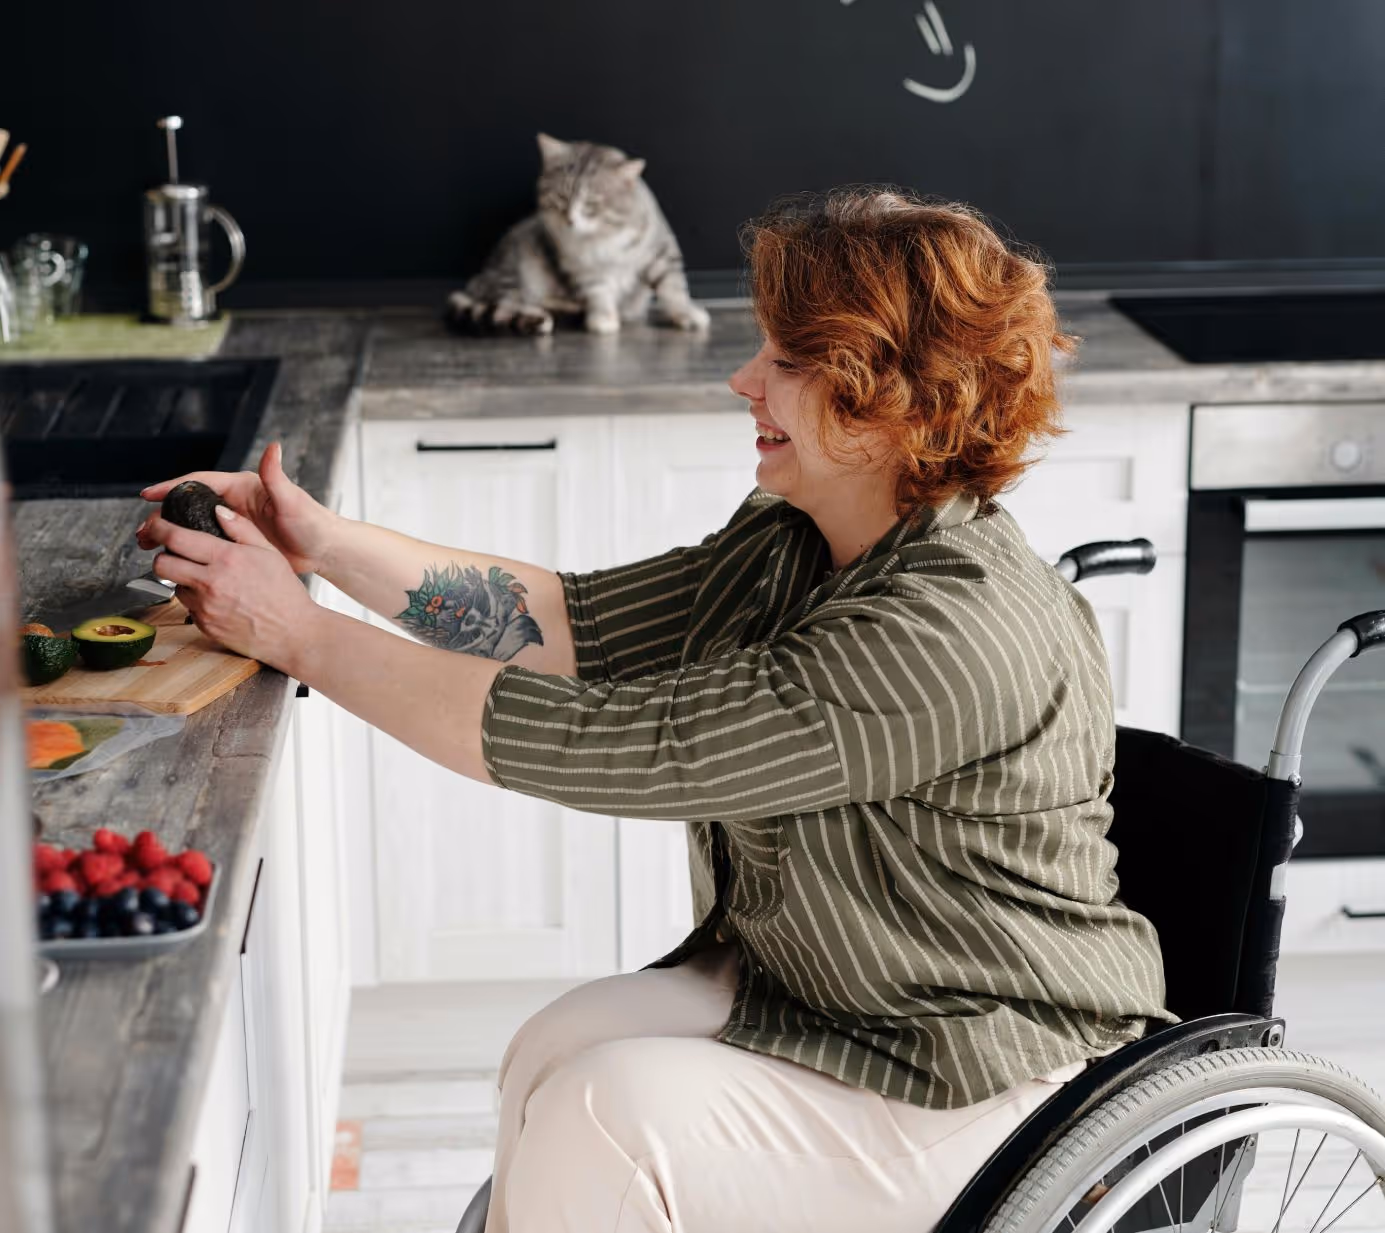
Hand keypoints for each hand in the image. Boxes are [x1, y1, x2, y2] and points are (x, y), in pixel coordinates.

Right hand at [137, 442, 337, 574]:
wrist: (324, 550)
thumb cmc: (312, 522)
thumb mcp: (291, 499)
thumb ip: (276, 476)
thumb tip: (273, 447)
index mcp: (242, 487)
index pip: (199, 482)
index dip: (172, 487)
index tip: (148, 494)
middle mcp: (234, 502)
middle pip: (189, 505)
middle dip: (163, 515)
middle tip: (143, 530)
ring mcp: (234, 523)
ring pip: (193, 526)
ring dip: (170, 533)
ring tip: (148, 545)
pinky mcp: (237, 543)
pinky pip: (205, 544)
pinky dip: (187, 550)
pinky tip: (174, 560)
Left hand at [144, 505, 322, 671]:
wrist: (293, 634)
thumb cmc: (285, 594)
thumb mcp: (270, 553)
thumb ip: (242, 528)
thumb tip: (219, 511)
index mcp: (227, 559)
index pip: (176, 538)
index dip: (159, 528)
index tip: (157, 525)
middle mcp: (211, 583)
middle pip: (161, 564)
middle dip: (163, 555)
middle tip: (175, 554)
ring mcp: (205, 607)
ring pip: (174, 587)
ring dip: (183, 580)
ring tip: (207, 580)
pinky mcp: (204, 626)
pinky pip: (189, 608)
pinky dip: (198, 601)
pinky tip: (220, 600)